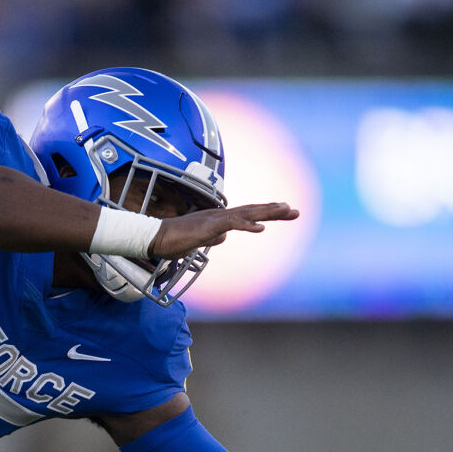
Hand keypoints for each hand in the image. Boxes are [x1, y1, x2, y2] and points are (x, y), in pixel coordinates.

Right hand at [148, 202, 298, 258]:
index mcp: (219, 219)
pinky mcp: (209, 226)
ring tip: (285, 210)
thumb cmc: (174, 240)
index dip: (267, 213)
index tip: (285, 212)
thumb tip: (223, 237)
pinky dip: (247, 225)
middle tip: (295, 210)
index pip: (248, 214)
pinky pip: (232, 224)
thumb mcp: (199, 240)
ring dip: (267, 212)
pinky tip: (261, 229)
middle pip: (252, 211)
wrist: (156, 238)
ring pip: (246, 213)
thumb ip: (212, 237)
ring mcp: (215, 219)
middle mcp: (220, 215)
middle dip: (275, 210)